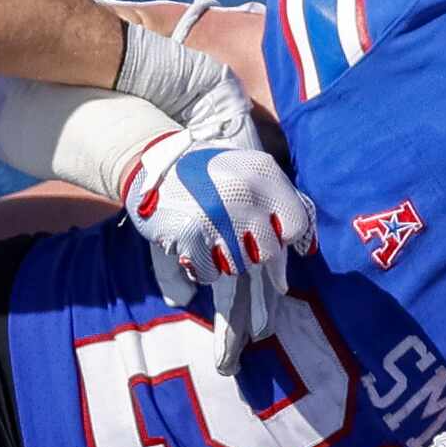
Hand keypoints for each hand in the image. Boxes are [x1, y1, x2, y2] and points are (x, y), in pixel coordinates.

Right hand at [119, 131, 315, 375]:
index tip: (265, 234)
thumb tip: (283, 283)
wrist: (149, 163)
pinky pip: (208, 274)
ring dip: (221, 259)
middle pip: (267, 252)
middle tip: (225, 231)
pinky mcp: (192, 235)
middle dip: (248, 250)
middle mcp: (245, 193)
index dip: (282, 236)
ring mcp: (218, 216)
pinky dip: (198, 266)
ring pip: (238, 266)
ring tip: (205, 232)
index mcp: (265, 173)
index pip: (296, 225)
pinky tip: (188, 241)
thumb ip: (275, 217)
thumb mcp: (246, 176)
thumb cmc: (206, 177)